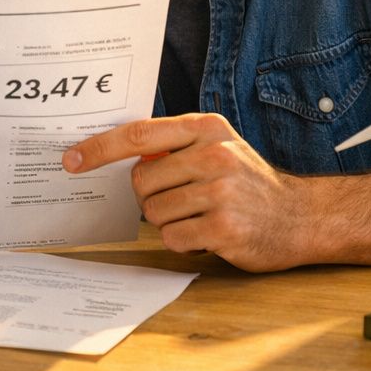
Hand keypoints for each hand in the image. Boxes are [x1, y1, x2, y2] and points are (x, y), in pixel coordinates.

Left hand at [63, 114, 309, 271]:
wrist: (299, 216)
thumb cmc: (248, 183)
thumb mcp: (218, 146)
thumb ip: (174, 145)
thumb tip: (117, 154)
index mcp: (207, 128)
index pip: (139, 133)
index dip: (100, 148)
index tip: (71, 159)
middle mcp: (214, 155)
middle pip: (141, 180)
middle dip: (151, 196)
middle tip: (182, 199)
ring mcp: (220, 192)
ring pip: (153, 213)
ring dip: (169, 221)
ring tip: (200, 216)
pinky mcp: (224, 228)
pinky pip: (172, 238)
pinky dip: (183, 242)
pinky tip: (208, 235)